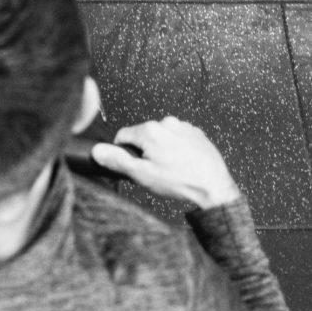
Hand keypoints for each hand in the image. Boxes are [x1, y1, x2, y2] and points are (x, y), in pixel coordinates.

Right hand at [91, 116, 240, 208]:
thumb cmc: (180, 182)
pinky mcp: (196, 133)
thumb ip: (117, 160)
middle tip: (154, 171)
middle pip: (143, 135)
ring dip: (161, 149)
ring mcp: (183, 127)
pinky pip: (178, 138)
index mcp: (150, 130)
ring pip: (161, 137)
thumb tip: (97, 151)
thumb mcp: (142, 175)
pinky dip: (177, 149)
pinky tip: (182, 164)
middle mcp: (166, 123)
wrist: (213, 188)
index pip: (123, 135)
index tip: (134, 166)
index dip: (124, 153)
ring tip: (171, 169)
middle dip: (144, 151)